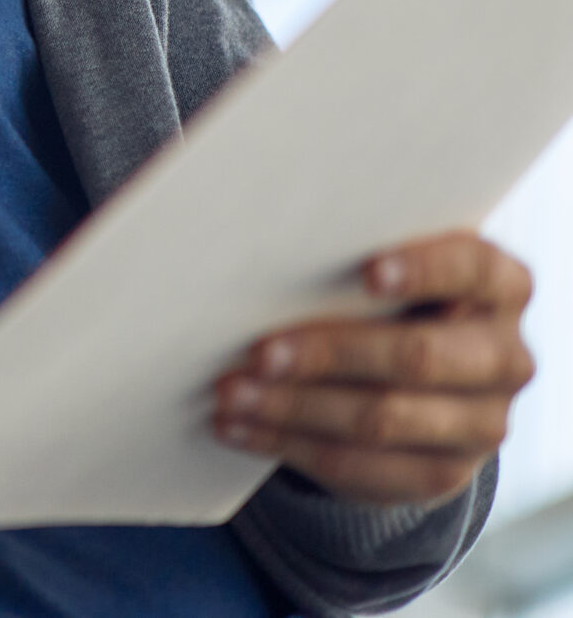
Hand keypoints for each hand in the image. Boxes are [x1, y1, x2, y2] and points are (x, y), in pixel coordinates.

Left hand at [211, 231, 533, 503]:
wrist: (415, 381)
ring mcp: (482, 424)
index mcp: (498, 287)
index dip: (423, 270)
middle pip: (416, 357)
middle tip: (256, 353)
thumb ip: (349, 261)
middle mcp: (506, 358)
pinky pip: (359, 467)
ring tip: (230, 393)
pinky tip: (238, 429)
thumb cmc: (380, 299)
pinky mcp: (443, 475)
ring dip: (292, 407)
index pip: (471, 269)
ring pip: (381, 419)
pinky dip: (288, 445)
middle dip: (327, 354)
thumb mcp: (384, 274)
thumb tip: (257, 260)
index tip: (367, 274)